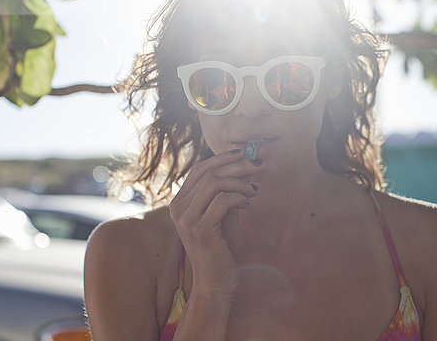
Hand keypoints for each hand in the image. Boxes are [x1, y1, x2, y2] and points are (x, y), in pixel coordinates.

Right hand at [169, 149, 261, 296]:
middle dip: (237, 165)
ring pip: (214, 183)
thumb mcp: (224, 214)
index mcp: (180, 202)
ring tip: (255, 190)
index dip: (223, 158)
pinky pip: (222, 201)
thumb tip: (244, 164)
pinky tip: (248, 203)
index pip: (200, 169)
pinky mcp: (200, 230)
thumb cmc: (222, 248)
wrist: (216, 282)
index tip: (244, 154)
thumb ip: (228, 191)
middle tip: (258, 165)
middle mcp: (178, 208)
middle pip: (208, 172)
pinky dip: (239, 197)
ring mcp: (187, 219)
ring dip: (240, 182)